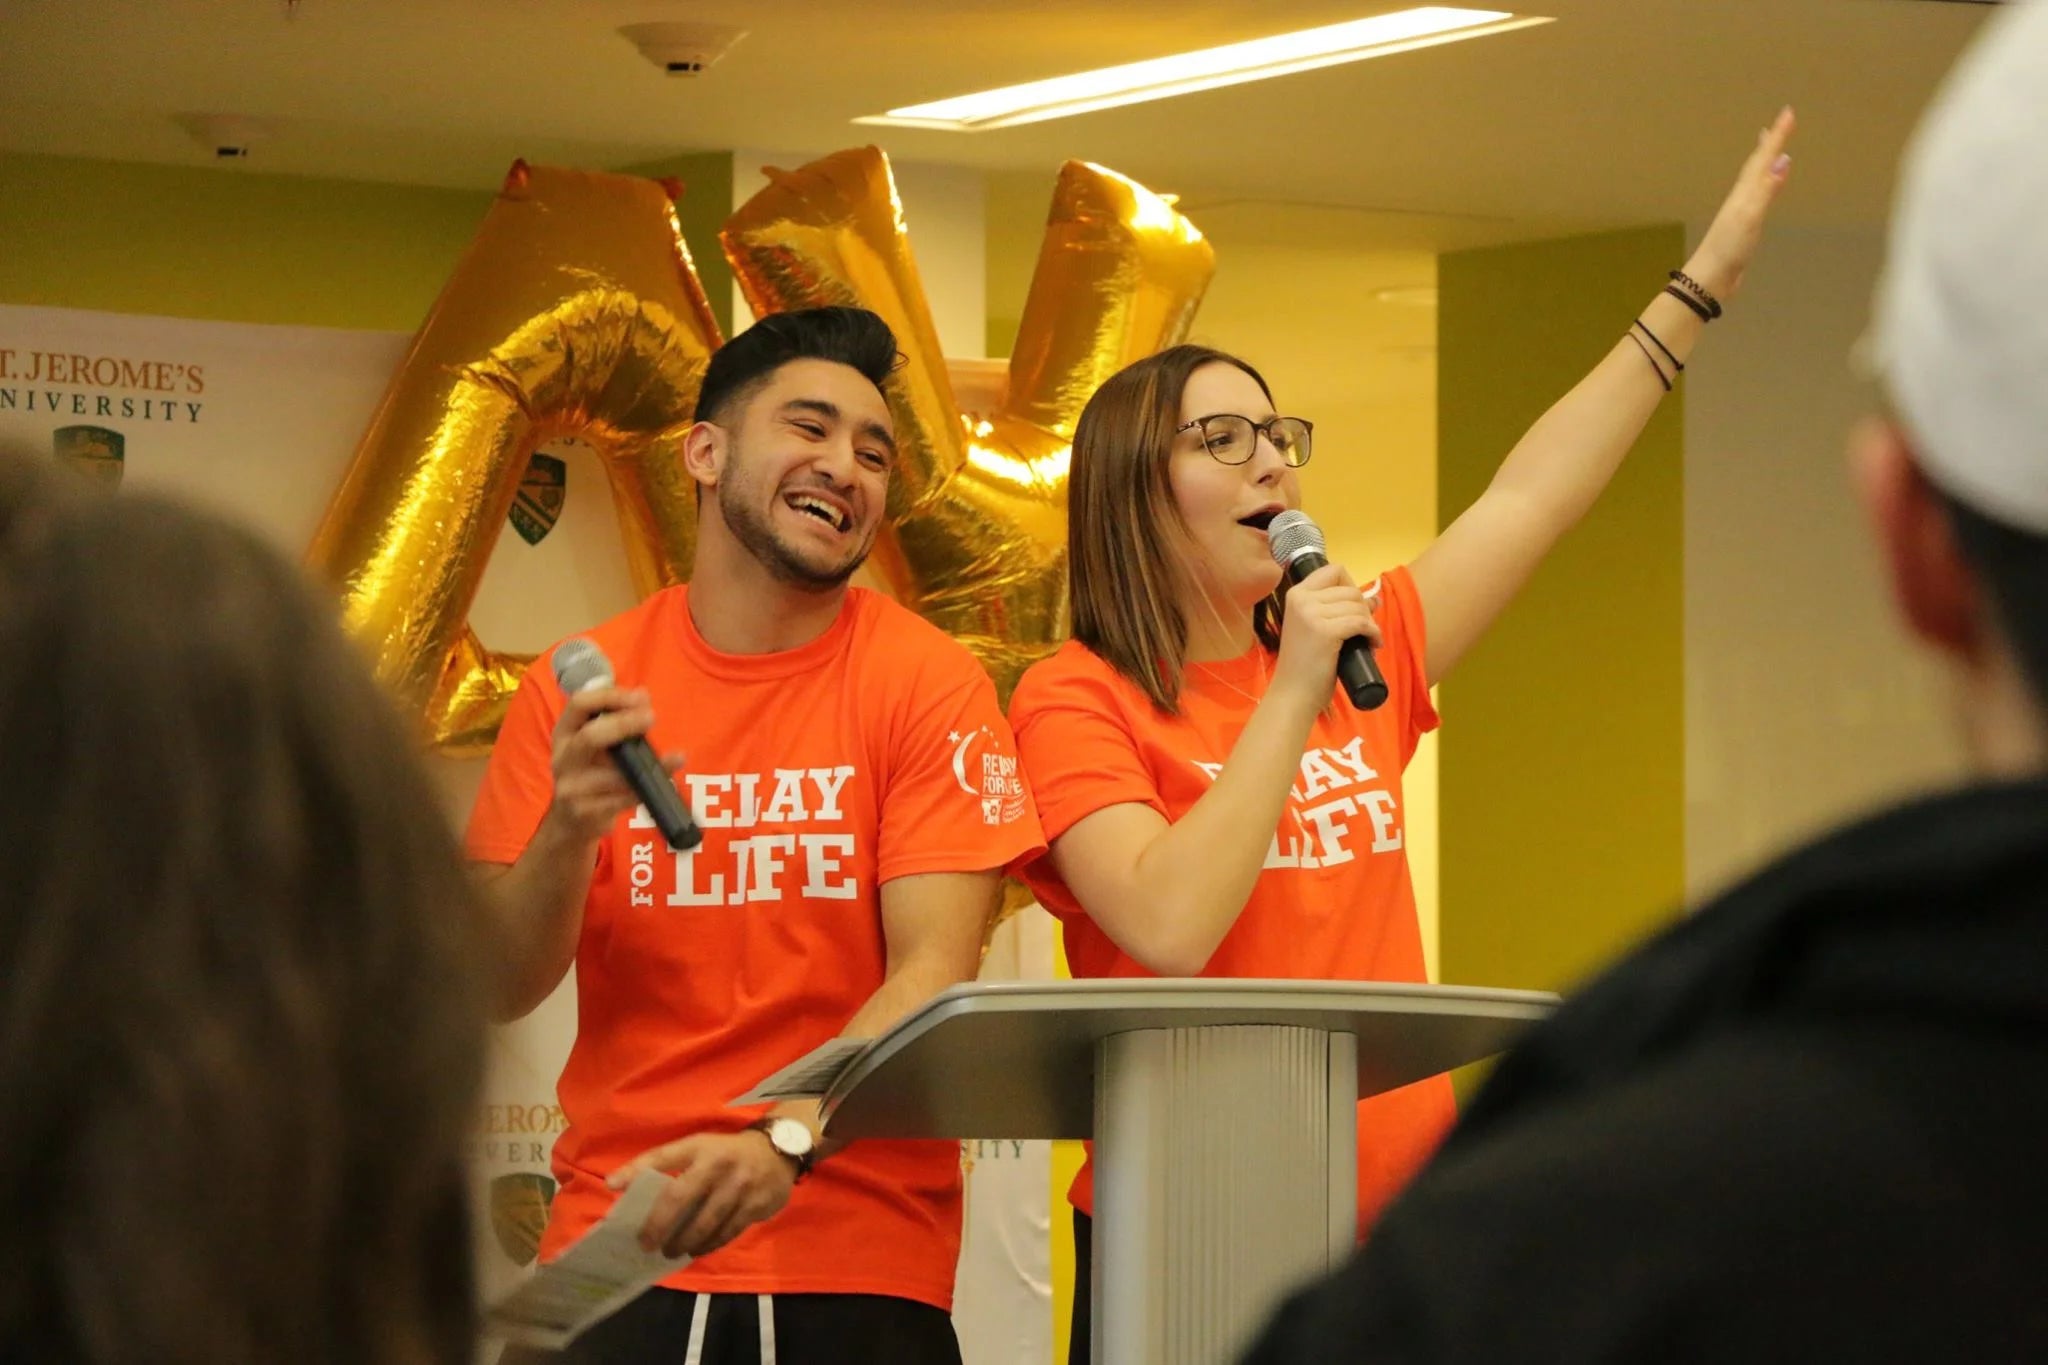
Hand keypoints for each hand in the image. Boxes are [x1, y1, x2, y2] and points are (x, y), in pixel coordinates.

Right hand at [540, 685, 682, 844]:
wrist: (571, 821)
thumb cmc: (590, 772)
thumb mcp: (592, 745)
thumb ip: (614, 721)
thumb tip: (643, 696)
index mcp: (564, 733)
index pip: (579, 704)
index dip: (610, 697)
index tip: (640, 696)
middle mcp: (563, 758)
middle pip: (591, 736)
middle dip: (624, 724)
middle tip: (652, 717)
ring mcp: (572, 788)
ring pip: (614, 774)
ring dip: (648, 765)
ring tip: (677, 757)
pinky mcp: (587, 812)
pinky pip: (623, 798)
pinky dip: (647, 788)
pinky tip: (666, 779)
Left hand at [608, 1130, 795, 1258]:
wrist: (778, 1151)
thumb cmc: (726, 1153)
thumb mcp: (700, 1147)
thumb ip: (667, 1165)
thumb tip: (622, 1188)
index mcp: (701, 1146)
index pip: (664, 1156)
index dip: (636, 1169)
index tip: (611, 1186)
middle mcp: (719, 1164)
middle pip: (682, 1197)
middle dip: (660, 1224)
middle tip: (646, 1244)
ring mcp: (740, 1186)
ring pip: (705, 1222)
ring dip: (684, 1241)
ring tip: (670, 1251)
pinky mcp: (756, 1205)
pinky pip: (727, 1232)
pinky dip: (708, 1244)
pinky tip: (696, 1250)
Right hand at [1272, 563, 1382, 710]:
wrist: (1293, 693)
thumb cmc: (1304, 664)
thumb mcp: (1313, 628)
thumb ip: (1334, 610)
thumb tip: (1373, 599)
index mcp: (1296, 594)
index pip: (1334, 570)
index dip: (1350, 586)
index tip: (1353, 608)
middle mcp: (1302, 599)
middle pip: (1350, 589)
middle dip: (1363, 609)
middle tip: (1363, 630)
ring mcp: (1311, 614)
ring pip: (1358, 605)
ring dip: (1369, 623)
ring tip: (1367, 639)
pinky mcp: (1325, 631)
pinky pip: (1361, 623)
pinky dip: (1373, 633)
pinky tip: (1373, 644)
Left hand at [1684, 106, 1796, 303]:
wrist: (1710, 278)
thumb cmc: (1730, 247)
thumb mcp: (1751, 216)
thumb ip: (1767, 189)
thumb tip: (1784, 160)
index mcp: (1743, 193)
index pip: (1763, 159)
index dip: (1777, 137)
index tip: (1789, 112)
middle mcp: (1741, 198)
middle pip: (1756, 165)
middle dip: (1769, 144)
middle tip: (1778, 124)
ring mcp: (1740, 212)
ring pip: (1754, 180)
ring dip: (1763, 162)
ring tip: (1769, 150)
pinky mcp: (1742, 227)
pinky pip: (1755, 197)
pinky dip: (1762, 185)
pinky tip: (1762, 189)